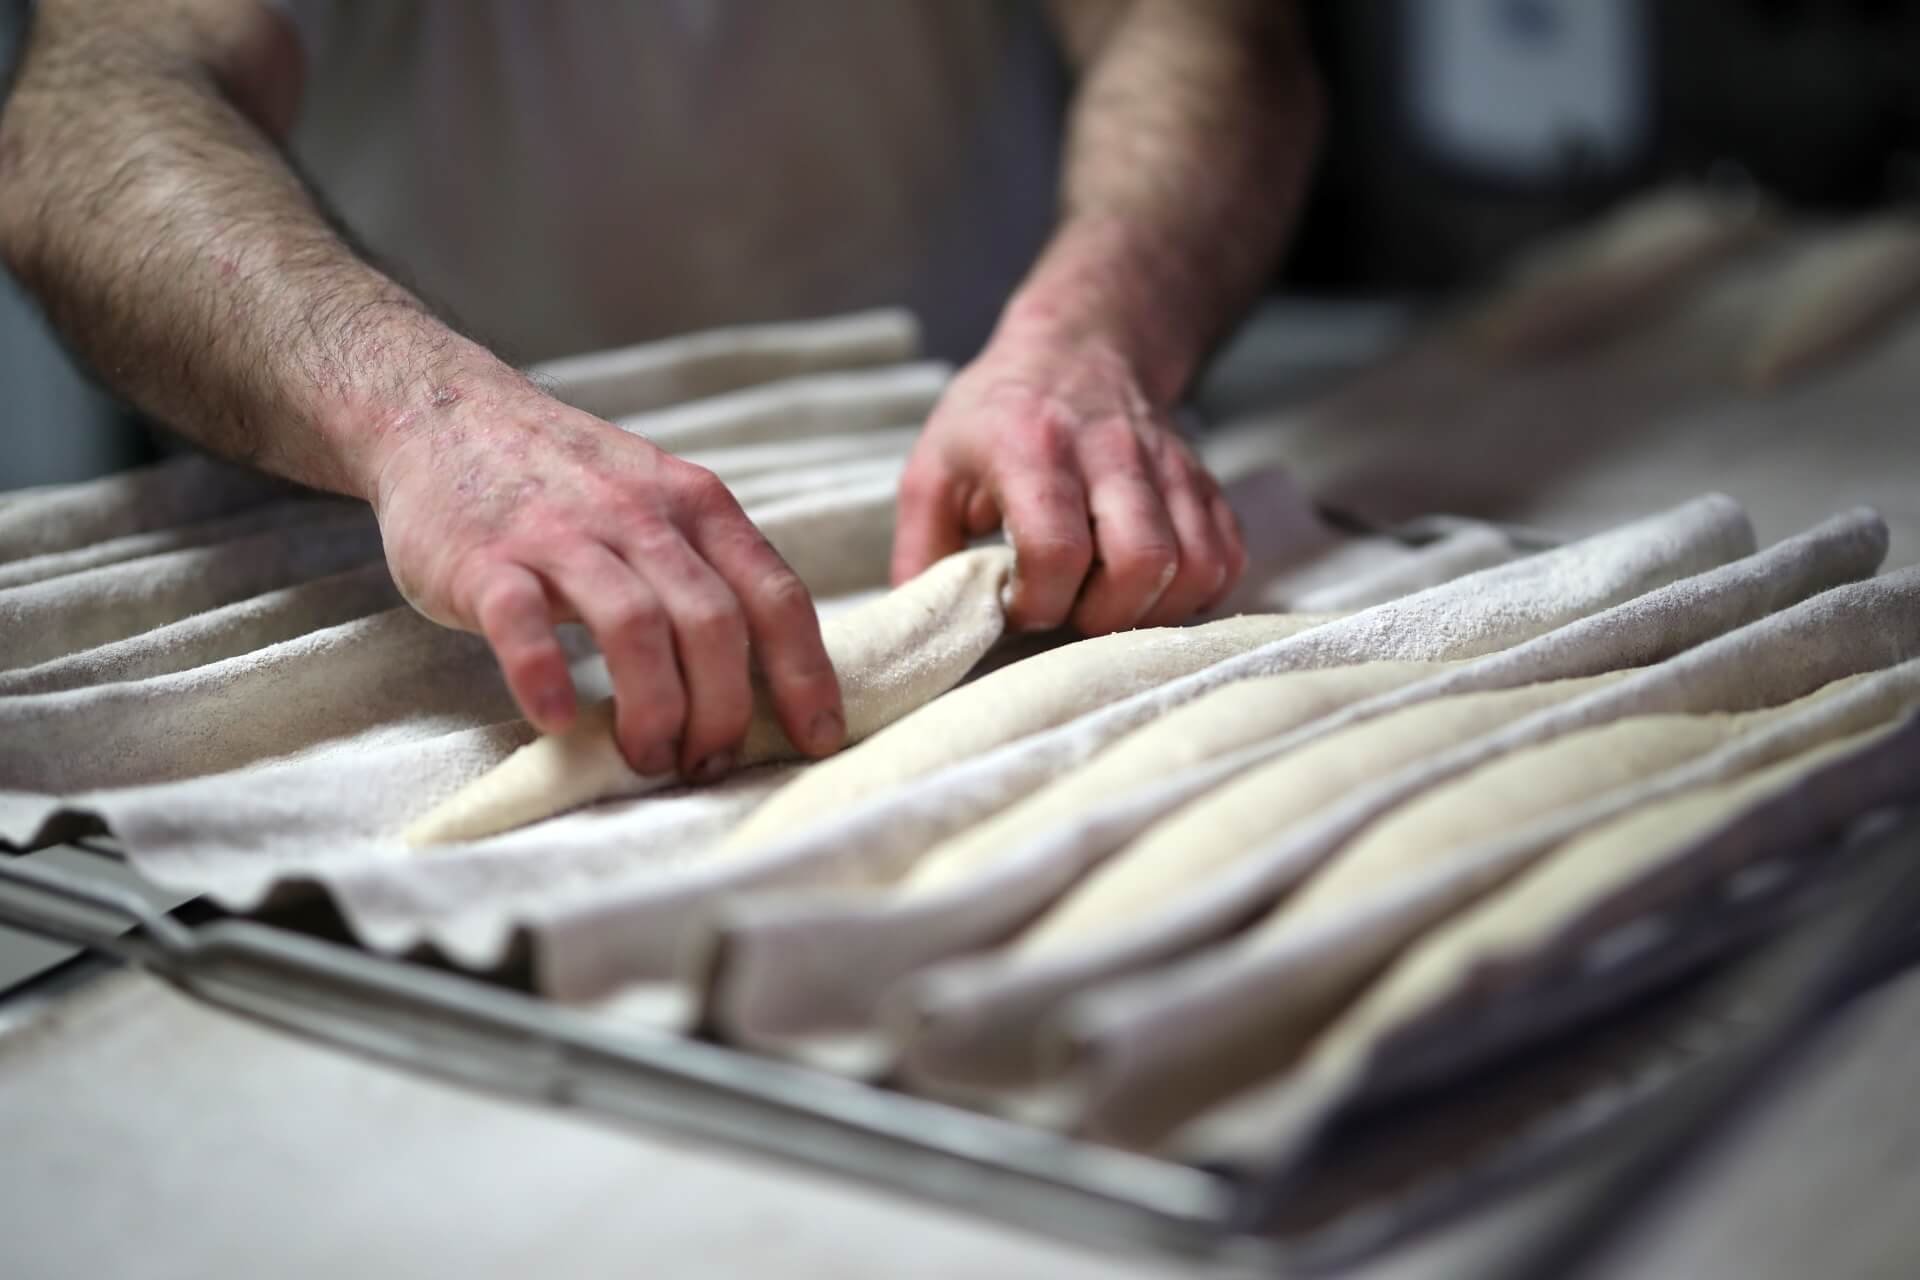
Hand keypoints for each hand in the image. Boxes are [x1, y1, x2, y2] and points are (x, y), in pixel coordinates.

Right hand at [370, 378, 843, 777]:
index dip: (804, 674)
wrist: (445, 413)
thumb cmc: (569, 483)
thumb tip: (770, 674)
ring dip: (652, 708)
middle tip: (708, 765)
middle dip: (722, 710)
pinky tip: (557, 721)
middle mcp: (640, 515)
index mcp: (698, 505)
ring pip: (634, 626)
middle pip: (712, 623)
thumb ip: (709, 569)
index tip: (818, 738)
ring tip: (649, 758)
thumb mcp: (660, 503)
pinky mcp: (485, 558)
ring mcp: (561, 534)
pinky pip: (521, 623)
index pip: (775, 595)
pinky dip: (544, 677)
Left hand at [892, 336, 1244, 633]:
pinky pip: (1227, 557)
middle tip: (1071, 612)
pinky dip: (1196, 592)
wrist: (1078, 348)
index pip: (1057, 550)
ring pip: (1195, 564)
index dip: (1038, 602)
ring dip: (1153, 609)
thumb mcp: (932, 471)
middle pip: (1142, 561)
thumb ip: (919, 552)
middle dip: (1104, 617)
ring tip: (1108, 605)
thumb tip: (930, 628)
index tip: (1018, 604)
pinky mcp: (1204, 482)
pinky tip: (1150, 590)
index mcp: (1033, 448)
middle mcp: (1111, 452)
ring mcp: (1169, 465)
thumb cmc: (996, 418)